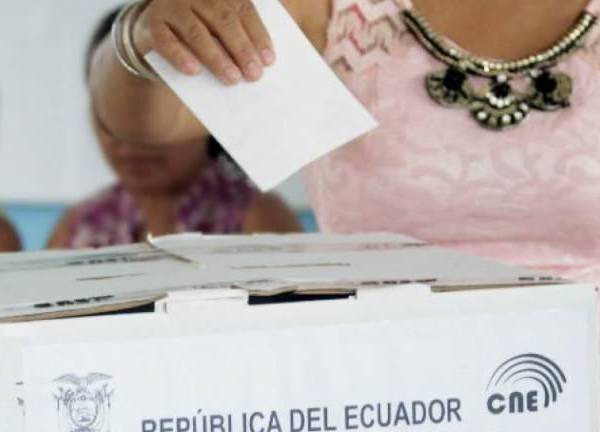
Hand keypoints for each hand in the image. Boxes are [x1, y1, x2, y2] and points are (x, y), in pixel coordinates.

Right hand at [133, 0, 274, 83]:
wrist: (155, 29)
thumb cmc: (198, 30)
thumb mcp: (218, 28)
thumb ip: (234, 37)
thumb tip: (257, 64)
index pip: (243, 9)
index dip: (258, 35)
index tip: (269, 60)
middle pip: (223, 20)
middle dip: (241, 49)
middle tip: (254, 74)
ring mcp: (172, 6)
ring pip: (197, 32)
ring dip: (217, 58)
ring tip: (232, 78)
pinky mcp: (152, 24)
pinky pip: (167, 42)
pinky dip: (180, 57)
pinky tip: (194, 71)